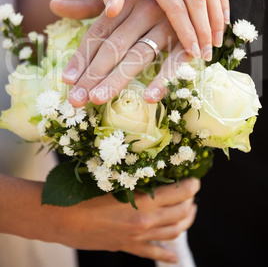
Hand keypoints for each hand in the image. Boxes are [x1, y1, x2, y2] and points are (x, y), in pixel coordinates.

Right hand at [0, 173, 199, 263]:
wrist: (60, 218)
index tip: (196, 180)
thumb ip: (134, 179)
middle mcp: (144, 222)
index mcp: (142, 202)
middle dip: (191, 203)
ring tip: (190, 213)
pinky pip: (152, 252)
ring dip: (185, 223)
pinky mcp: (126, 246)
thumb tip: (150, 171)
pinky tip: (174, 257)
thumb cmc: (83, 192)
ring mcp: (137, 237)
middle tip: (193, 194)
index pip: (178, 194)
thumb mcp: (113, 179)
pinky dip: (166, 255)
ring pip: (172, 233)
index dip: (191, 187)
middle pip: (180, 214)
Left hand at [51, 0, 184, 105]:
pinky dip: (164, 77)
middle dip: (94, 74)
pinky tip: (150, 96)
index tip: (67, 80)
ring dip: (119, 78)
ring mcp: (168, 23)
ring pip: (139, 54)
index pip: (98, 32)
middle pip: (114, 46)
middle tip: (77, 99)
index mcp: (125, 0)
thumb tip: (54, 5)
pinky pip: (175, 60)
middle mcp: (145, 9)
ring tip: (99, 99)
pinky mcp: (188, 36)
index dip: (81, 56)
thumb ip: (88, 4)